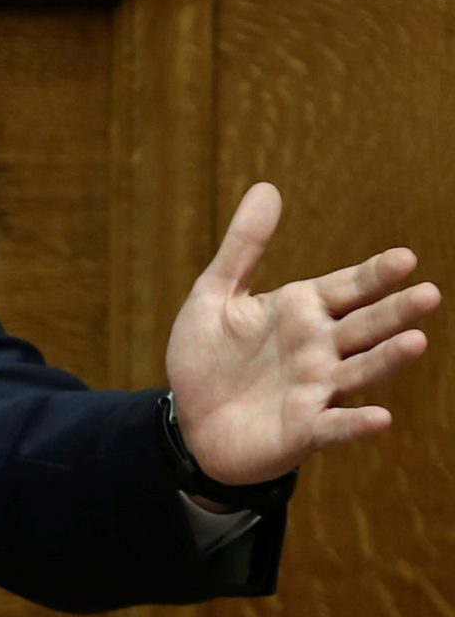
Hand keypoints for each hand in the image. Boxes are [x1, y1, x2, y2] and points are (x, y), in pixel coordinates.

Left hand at [165, 181, 436, 487]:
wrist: (189, 420)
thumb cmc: (208, 356)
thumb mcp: (215, 294)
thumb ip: (243, 246)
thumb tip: (266, 187)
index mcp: (301, 310)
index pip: (346, 288)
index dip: (374, 275)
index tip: (404, 258)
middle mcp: (318, 348)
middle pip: (363, 326)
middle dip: (394, 311)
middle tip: (428, 294)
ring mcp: (315, 389)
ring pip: (359, 371)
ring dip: (387, 360)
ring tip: (416, 342)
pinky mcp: (304, 429)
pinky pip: (334, 426)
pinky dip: (356, 423)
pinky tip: (380, 418)